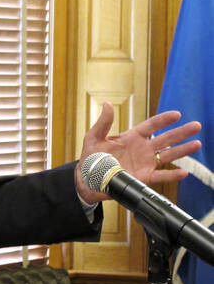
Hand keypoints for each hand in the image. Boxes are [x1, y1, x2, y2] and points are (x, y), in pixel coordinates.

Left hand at [75, 102, 201, 203]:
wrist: (87, 179)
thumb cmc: (90, 157)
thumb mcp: (94, 137)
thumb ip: (103, 122)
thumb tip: (107, 104)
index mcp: (131, 137)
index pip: (151, 126)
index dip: (163, 120)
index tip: (177, 114)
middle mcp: (141, 149)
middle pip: (165, 139)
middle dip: (181, 132)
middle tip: (196, 125)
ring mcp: (144, 163)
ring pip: (167, 156)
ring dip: (182, 151)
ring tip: (197, 144)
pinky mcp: (143, 178)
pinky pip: (161, 176)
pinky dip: (172, 175)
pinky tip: (184, 172)